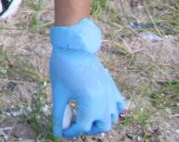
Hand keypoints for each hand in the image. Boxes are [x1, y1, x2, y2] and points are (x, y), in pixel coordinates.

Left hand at [50, 18, 124, 137]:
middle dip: (88, 129)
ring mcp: (110, 92)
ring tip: (86, 118)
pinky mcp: (111, 86)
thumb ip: (59, 114)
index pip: (82, 126)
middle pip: (102, 126)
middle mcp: (103, 98)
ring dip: (101, 122)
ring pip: (112, 118)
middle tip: (75, 126)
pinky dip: (113, 111)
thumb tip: (59, 133)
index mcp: (89, 100)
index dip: (71, 132)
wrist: (73, 45)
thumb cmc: (63, 66)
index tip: (63, 132)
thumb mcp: (58, 92)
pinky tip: (101, 109)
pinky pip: (119, 105)